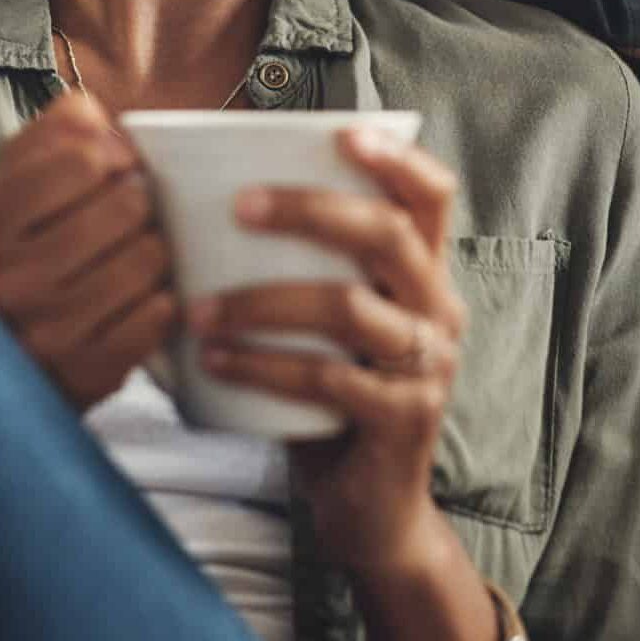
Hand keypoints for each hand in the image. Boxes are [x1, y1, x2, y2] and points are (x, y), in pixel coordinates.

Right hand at [0, 92, 175, 410]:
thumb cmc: (15, 253)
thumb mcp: (12, 184)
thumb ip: (53, 132)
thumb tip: (97, 117)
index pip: (82, 158)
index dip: (116, 154)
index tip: (117, 167)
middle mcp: (3, 281)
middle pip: (125, 206)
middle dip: (140, 202)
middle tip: (132, 214)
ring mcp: (42, 335)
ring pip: (147, 258)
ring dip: (154, 250)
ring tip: (134, 253)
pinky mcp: (82, 377)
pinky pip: (157, 315)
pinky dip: (159, 300)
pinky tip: (138, 297)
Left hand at [186, 127, 467, 575]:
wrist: (372, 509)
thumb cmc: (337, 393)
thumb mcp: (336, 322)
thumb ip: (308, 267)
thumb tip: (204, 204)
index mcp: (426, 271)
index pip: (433, 195)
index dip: (396, 158)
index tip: (343, 131)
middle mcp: (439, 308)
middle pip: (389, 235)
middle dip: (312, 210)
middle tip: (242, 205)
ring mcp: (427, 365)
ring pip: (350, 308)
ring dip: (264, 300)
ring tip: (200, 307)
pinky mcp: (401, 419)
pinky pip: (327, 381)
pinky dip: (263, 366)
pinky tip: (215, 361)